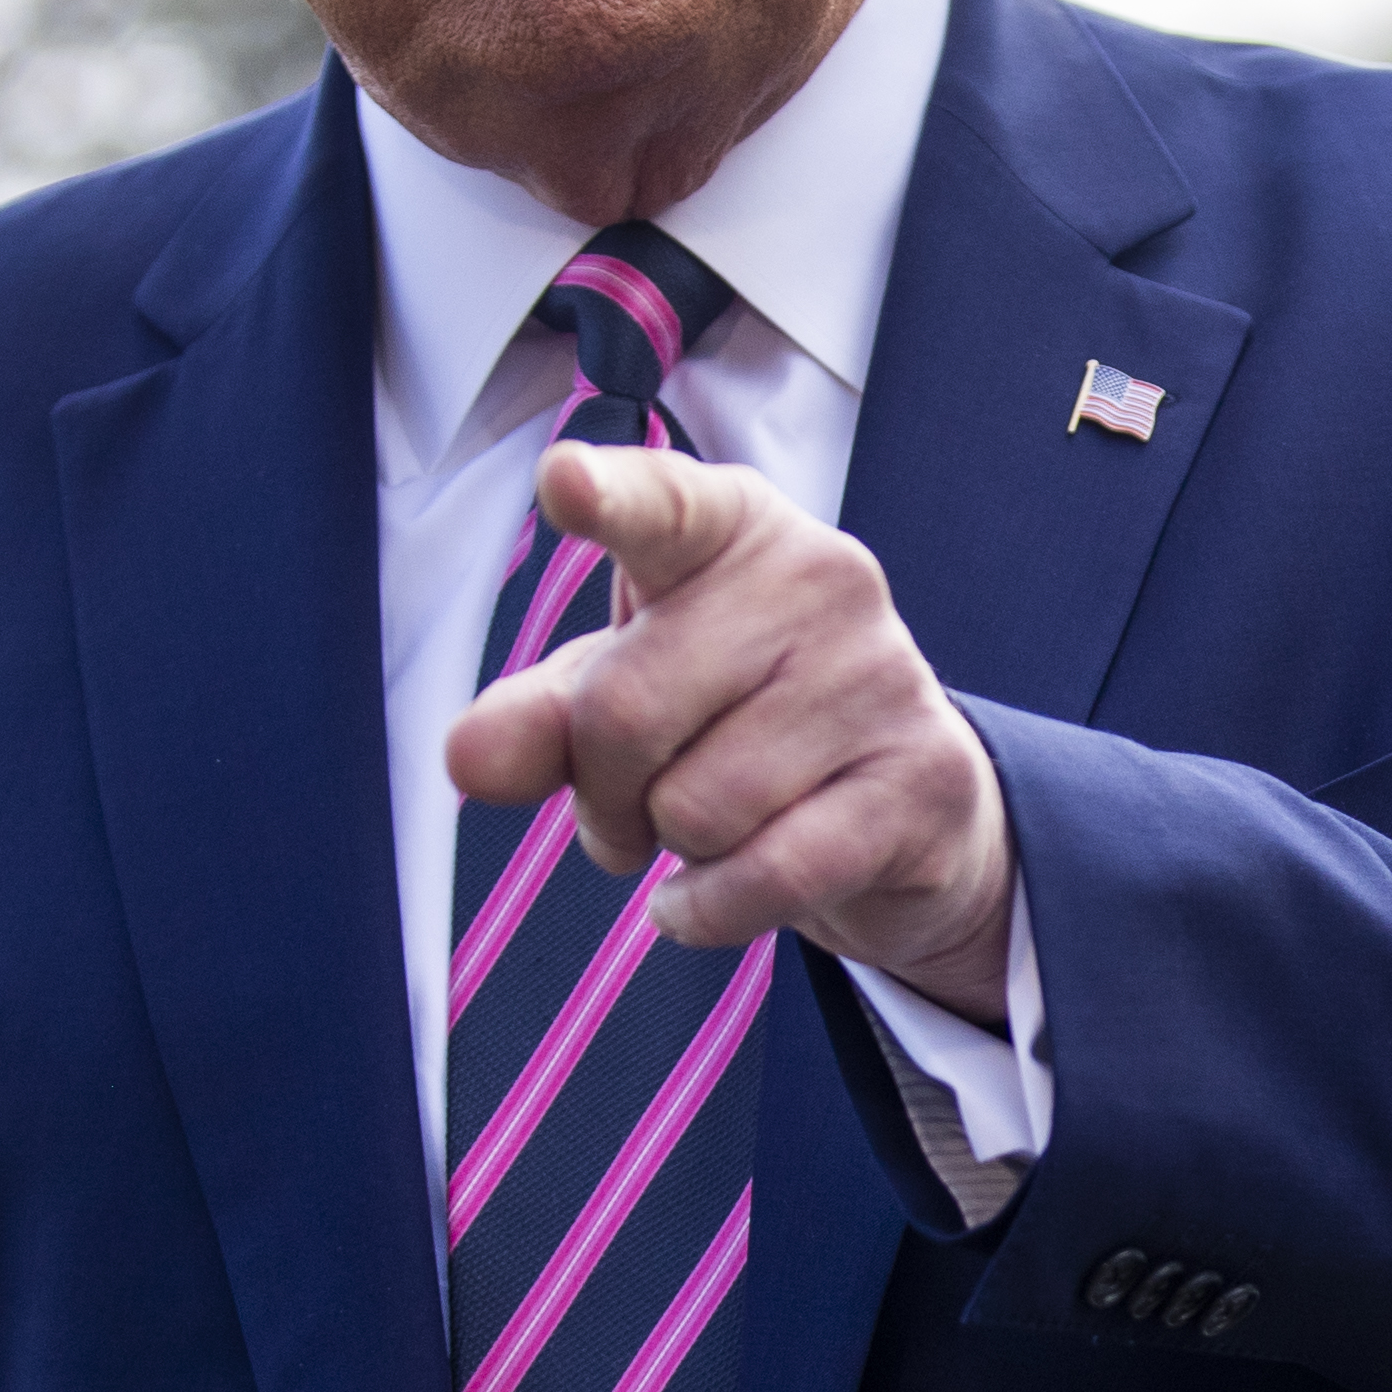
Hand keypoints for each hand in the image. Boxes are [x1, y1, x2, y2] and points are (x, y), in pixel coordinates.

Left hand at [442, 444, 1015, 1023]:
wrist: (903, 799)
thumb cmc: (736, 721)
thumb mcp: (621, 702)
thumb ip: (537, 720)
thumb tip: (467, 760)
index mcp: (731, 527)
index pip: (662, 504)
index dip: (608, 497)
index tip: (563, 481)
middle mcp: (820, 576)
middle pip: (623, 712)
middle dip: (602, 792)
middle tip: (634, 806)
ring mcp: (883, 673)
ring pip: (695, 808)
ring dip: (674, 851)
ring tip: (713, 826)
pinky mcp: (924, 777)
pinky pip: (767, 873)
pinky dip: (709, 910)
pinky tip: (708, 897)